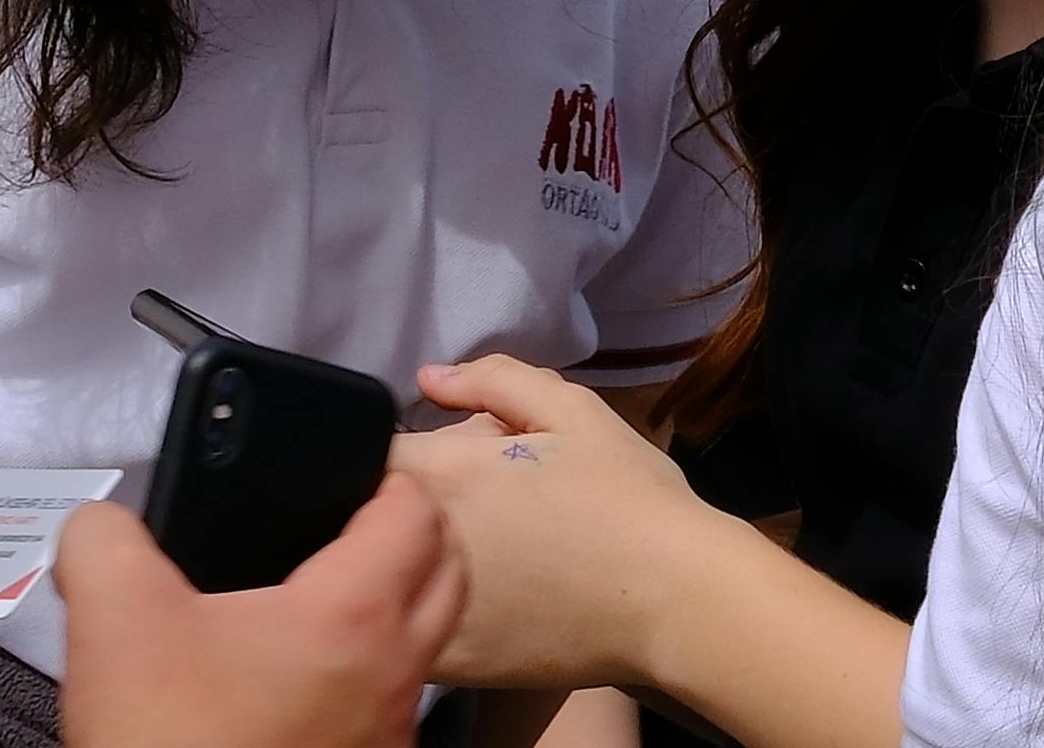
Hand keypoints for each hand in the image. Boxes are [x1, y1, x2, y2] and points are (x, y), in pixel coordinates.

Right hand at [52, 466, 456, 747]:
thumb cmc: (169, 738)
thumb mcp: (114, 619)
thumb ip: (105, 541)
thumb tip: (100, 522)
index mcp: (354, 612)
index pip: (417, 512)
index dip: (393, 474)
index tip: (360, 468)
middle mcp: (394, 672)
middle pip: (449, 572)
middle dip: (417, 532)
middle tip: (363, 520)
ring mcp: (388, 732)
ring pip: (426, 646)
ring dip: (402, 607)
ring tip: (334, 596)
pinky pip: (393, 705)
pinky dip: (372, 675)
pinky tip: (309, 680)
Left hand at [397, 355, 716, 694]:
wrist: (673, 600)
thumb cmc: (629, 497)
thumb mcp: (574, 413)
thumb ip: (492, 380)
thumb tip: (428, 379)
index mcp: (442, 472)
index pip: (370, 455)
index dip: (400, 457)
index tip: (440, 468)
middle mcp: (416, 543)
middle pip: (374, 520)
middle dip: (412, 509)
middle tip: (484, 513)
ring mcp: (426, 610)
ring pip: (391, 582)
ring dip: (417, 567)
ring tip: (494, 563)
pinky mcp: (447, 664)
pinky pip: (414, 636)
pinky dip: (435, 619)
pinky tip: (494, 607)